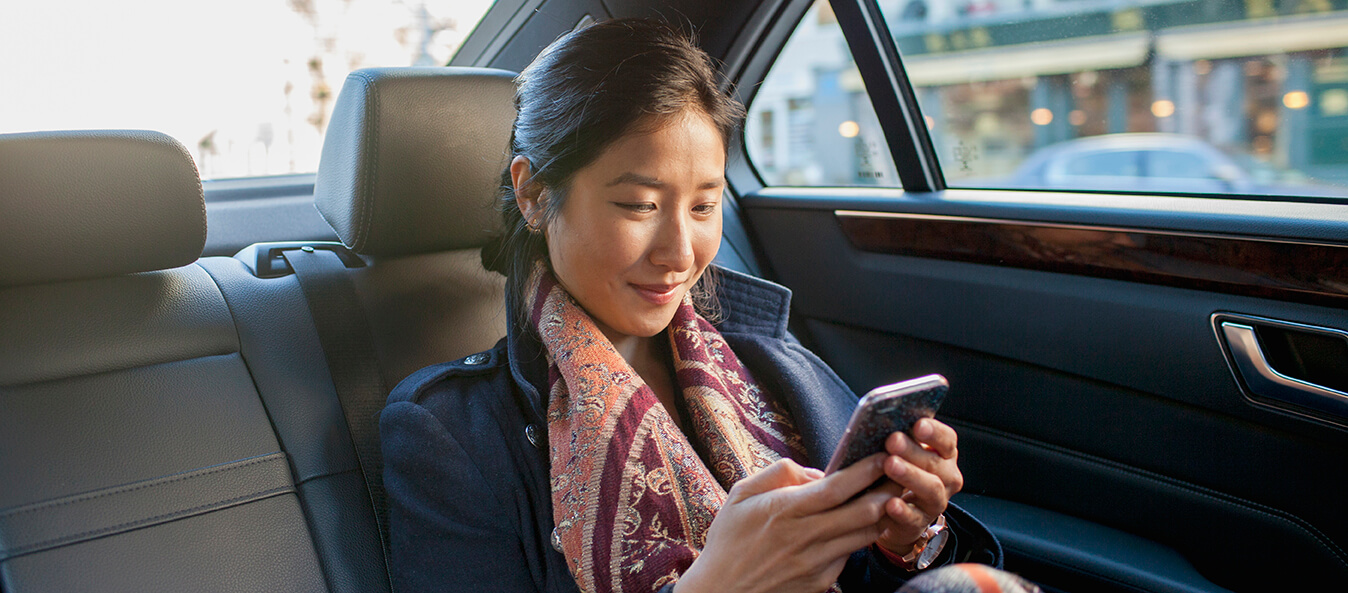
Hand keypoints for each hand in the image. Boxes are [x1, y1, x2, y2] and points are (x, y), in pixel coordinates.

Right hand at [676, 455, 894, 592]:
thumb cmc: (729, 540)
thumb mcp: (741, 495)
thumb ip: (779, 474)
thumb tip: (815, 471)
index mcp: (785, 511)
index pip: (836, 487)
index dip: (864, 470)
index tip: (883, 454)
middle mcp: (805, 537)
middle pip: (862, 512)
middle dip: (888, 490)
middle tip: (905, 472)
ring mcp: (816, 563)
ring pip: (865, 535)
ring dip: (884, 514)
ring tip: (896, 495)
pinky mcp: (821, 581)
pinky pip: (850, 554)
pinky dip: (863, 536)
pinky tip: (869, 523)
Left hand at [874, 418, 962, 556]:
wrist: (896, 515)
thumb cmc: (896, 474)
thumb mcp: (901, 454)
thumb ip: (899, 439)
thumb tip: (880, 421)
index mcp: (943, 454)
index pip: (946, 439)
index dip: (934, 432)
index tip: (918, 424)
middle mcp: (945, 477)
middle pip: (935, 462)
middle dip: (913, 450)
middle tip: (892, 440)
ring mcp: (935, 502)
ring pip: (931, 488)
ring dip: (910, 475)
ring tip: (890, 465)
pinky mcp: (919, 524)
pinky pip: (913, 518)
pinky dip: (902, 511)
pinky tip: (890, 503)